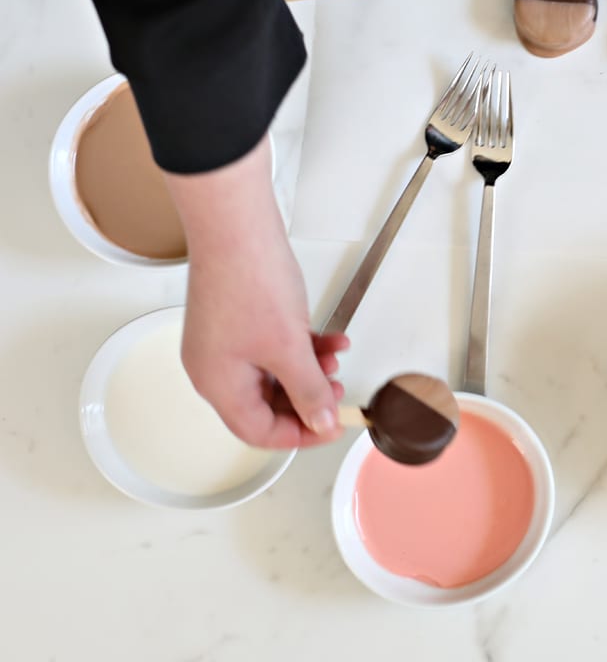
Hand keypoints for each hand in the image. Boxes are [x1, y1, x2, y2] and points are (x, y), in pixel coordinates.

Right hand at [165, 135, 347, 447]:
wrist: (237, 226)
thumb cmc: (250, 280)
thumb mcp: (289, 347)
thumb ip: (309, 390)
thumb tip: (322, 421)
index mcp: (217, 384)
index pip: (258, 432)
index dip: (299, 434)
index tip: (331, 426)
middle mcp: (214, 368)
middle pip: (266, 405)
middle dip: (307, 399)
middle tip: (337, 393)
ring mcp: (225, 344)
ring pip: (274, 375)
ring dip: (309, 371)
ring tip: (335, 360)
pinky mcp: (238, 322)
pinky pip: (274, 348)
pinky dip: (302, 346)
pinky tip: (330, 338)